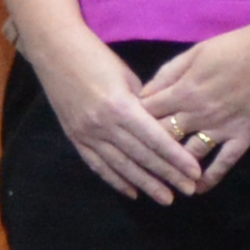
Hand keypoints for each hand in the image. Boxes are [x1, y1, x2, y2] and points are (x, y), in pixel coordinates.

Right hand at [33, 26, 211, 204]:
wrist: (54, 51)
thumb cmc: (95, 56)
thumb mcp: (126, 76)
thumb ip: (143, 104)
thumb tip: (160, 126)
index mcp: (121, 107)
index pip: (155, 139)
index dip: (176, 158)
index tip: (194, 172)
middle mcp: (104, 125)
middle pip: (142, 156)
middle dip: (167, 175)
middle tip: (189, 191)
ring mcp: (87, 134)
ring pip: (121, 166)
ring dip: (145, 184)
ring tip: (165, 198)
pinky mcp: (75, 138)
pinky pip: (98, 165)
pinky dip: (116, 180)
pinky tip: (132, 192)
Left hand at [135, 27, 249, 183]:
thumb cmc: (235, 48)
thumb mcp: (195, 52)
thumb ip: (168, 73)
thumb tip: (145, 93)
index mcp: (183, 91)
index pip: (147, 112)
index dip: (132, 120)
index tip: (125, 128)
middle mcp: (197, 114)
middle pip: (163, 137)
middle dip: (147, 148)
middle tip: (136, 159)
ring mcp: (220, 129)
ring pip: (189, 155)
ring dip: (174, 168)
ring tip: (162, 179)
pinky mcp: (242, 137)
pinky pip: (223, 163)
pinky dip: (209, 178)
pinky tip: (197, 188)